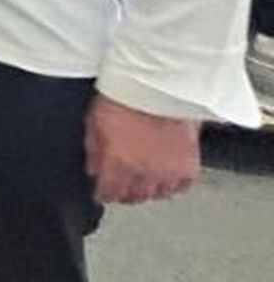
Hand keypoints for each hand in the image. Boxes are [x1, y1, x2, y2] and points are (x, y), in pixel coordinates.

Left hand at [84, 92, 200, 204]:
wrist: (158, 85)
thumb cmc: (125, 97)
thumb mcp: (95, 122)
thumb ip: (93, 151)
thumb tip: (93, 170)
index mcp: (117, 163)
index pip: (108, 193)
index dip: (103, 193)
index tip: (103, 192)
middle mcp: (142, 172)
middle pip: (132, 197)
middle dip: (124, 192)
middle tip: (122, 184)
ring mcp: (167, 171)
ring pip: (155, 194)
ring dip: (147, 189)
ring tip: (142, 179)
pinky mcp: (188, 166)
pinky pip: (180, 187)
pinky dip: (171, 184)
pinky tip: (164, 175)